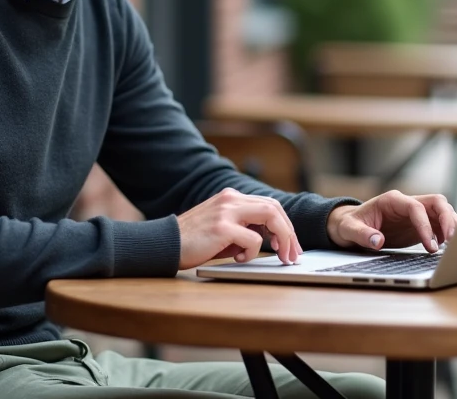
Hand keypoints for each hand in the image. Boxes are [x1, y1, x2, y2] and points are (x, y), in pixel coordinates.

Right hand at [177, 188, 301, 269]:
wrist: (164, 244)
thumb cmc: (194, 241)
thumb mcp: (223, 229)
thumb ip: (244, 227)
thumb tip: (272, 239)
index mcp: (231, 197)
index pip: (269, 204)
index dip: (284, 224)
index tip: (289, 244)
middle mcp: (231, 199)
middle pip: (275, 208)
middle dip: (289, 232)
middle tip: (292, 254)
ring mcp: (226, 211)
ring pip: (270, 217)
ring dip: (281, 239)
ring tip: (280, 256)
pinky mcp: (222, 227)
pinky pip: (253, 239)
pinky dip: (252, 251)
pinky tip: (238, 259)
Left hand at [326, 191, 456, 252]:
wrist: (350, 225)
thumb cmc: (349, 224)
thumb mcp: (349, 230)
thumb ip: (362, 235)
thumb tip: (377, 242)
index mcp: (392, 200)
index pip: (416, 207)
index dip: (425, 225)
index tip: (430, 245)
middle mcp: (407, 203)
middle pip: (436, 202)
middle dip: (447, 219)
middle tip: (452, 241)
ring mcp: (415, 212)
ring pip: (442, 210)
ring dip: (451, 225)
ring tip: (455, 245)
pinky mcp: (419, 224)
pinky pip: (439, 224)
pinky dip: (447, 232)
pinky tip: (448, 247)